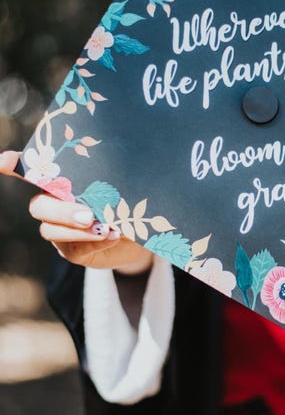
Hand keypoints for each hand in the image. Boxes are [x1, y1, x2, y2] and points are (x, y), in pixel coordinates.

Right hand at [0, 151, 151, 272]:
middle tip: (88, 214)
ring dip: (77, 231)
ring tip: (104, 228)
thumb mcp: (125, 187)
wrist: (141, 232)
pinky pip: (73, 250)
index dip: (14, 166)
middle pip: (39, 207)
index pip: (31, 171)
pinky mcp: (72, 252)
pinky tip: (112, 235)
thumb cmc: (129, 200)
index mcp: (61, 182)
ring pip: (50, 231)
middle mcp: (53, 205)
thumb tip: (121, 171)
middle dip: (61, 210)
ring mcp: (59, 230)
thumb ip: (114, 179)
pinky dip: (93, 242)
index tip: (3, 162)